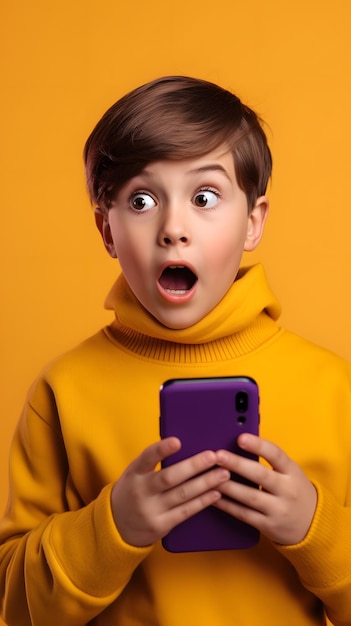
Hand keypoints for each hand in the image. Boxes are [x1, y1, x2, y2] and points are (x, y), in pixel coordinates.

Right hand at [111, 437, 229, 546]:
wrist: (118, 526)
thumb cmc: (133, 491)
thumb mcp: (135, 474)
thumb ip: (153, 462)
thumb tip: (182, 443)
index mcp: (135, 473)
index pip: (147, 458)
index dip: (161, 449)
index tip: (177, 441)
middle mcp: (141, 491)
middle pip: (169, 477)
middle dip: (194, 466)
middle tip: (213, 456)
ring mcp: (151, 510)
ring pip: (182, 494)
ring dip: (205, 483)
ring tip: (223, 473)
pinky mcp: (161, 525)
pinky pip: (185, 512)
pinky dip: (202, 501)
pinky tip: (216, 493)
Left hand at [215, 434, 316, 545]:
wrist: (312, 525)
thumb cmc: (294, 490)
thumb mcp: (290, 473)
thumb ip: (271, 461)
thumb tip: (241, 441)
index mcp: (292, 472)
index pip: (276, 455)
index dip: (258, 445)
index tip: (240, 437)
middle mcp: (287, 490)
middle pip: (261, 475)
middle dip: (237, 464)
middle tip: (218, 455)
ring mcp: (278, 510)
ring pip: (250, 497)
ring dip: (228, 486)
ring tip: (210, 476)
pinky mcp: (268, 526)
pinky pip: (244, 514)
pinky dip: (227, 505)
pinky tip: (214, 496)